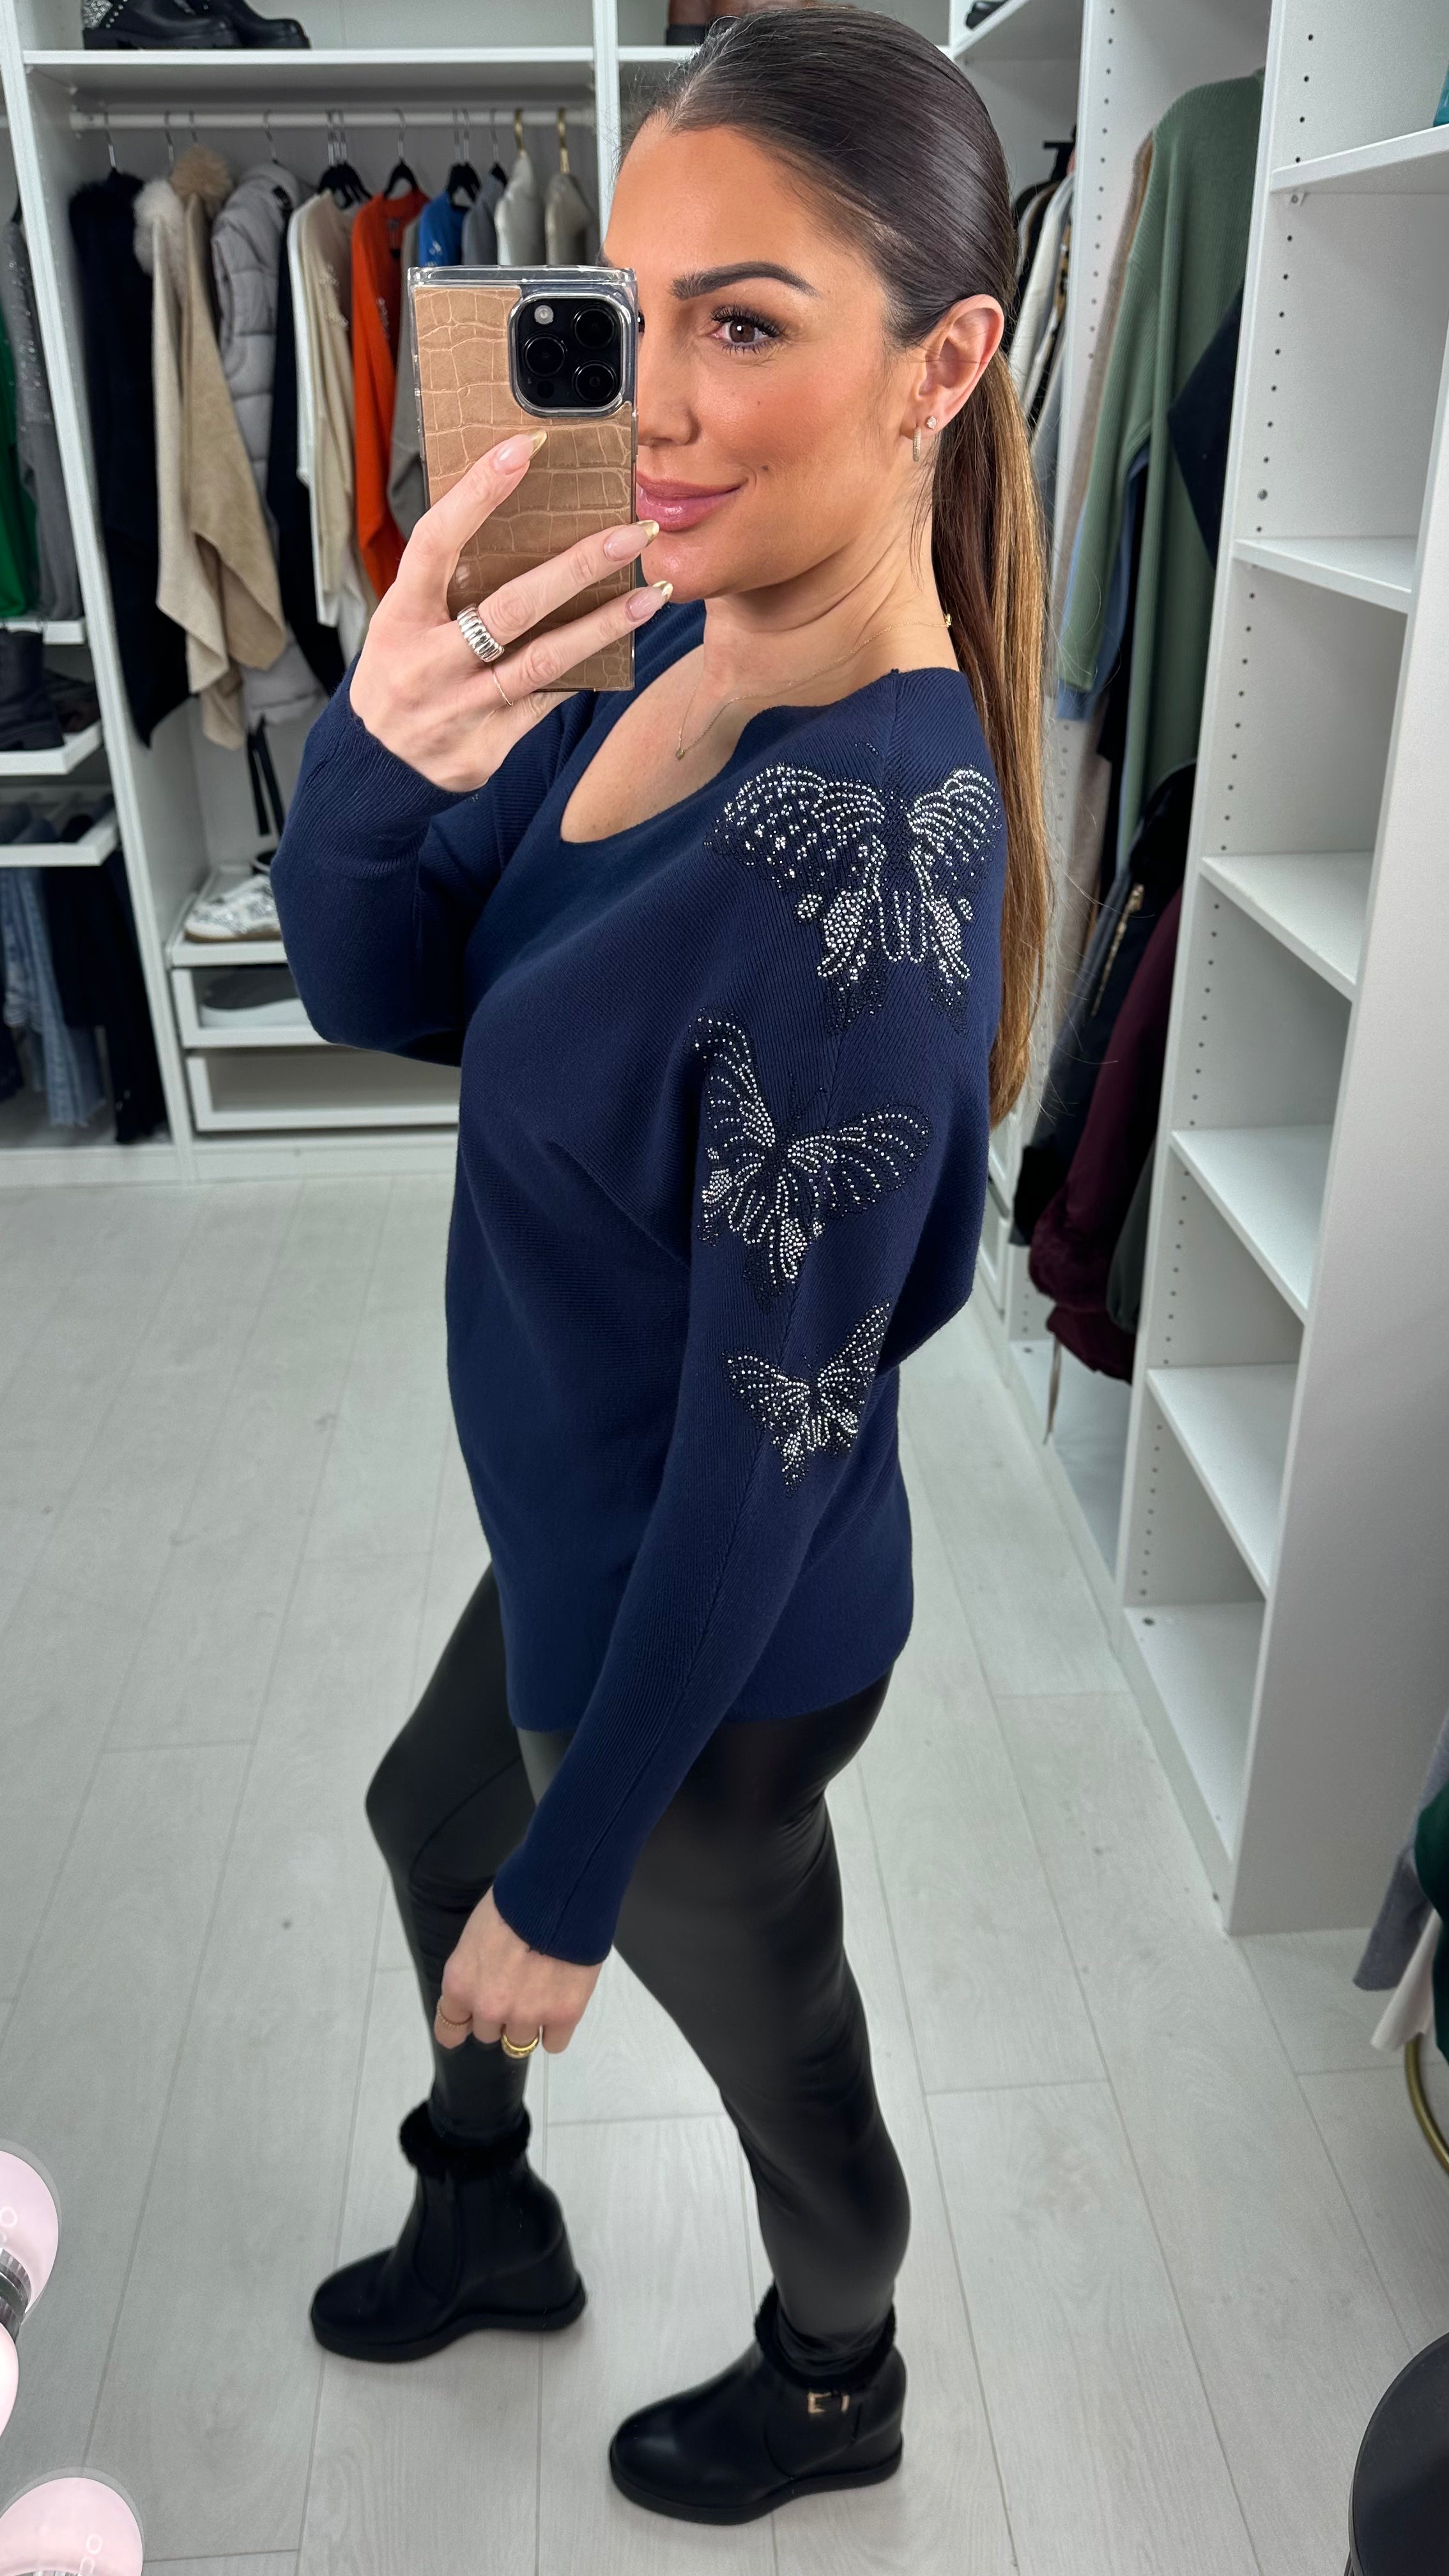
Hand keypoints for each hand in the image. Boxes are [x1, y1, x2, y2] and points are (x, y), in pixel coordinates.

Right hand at [349, 431, 666, 791]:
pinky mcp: (488, 745)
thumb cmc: (398, 674)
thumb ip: (446, 584)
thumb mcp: (402, 623)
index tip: (523, 448)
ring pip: (544, 659)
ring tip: (652, 593)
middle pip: (512, 605)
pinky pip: (548, 699)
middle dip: (578, 565)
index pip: (436, 540)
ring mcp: (460, 707)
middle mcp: (428, 662)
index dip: (478, 493)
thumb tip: (514, 522)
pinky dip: (586, 669)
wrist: (376, 767)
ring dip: (605, 624)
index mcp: (401, 617)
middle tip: (632, 532)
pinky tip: (623, 643)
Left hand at [434, 1886, 603, 2055]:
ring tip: (544, 1991)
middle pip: (488, 2034)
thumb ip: (475, 1969)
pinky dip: (557, 2027)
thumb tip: (484, 1981)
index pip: (449, 2030)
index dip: (462, 2025)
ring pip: (521, 2042)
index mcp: (460, 1985)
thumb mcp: (477, 1934)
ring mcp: (527, 2015)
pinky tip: (562, 2002)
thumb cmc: (515, 1900)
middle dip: (501, 2015)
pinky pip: (555, 2043)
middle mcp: (489, 2008)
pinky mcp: (563, 2016)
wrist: (561, 1891)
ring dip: (530, 2022)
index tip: (471, 2021)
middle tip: (519, 1986)